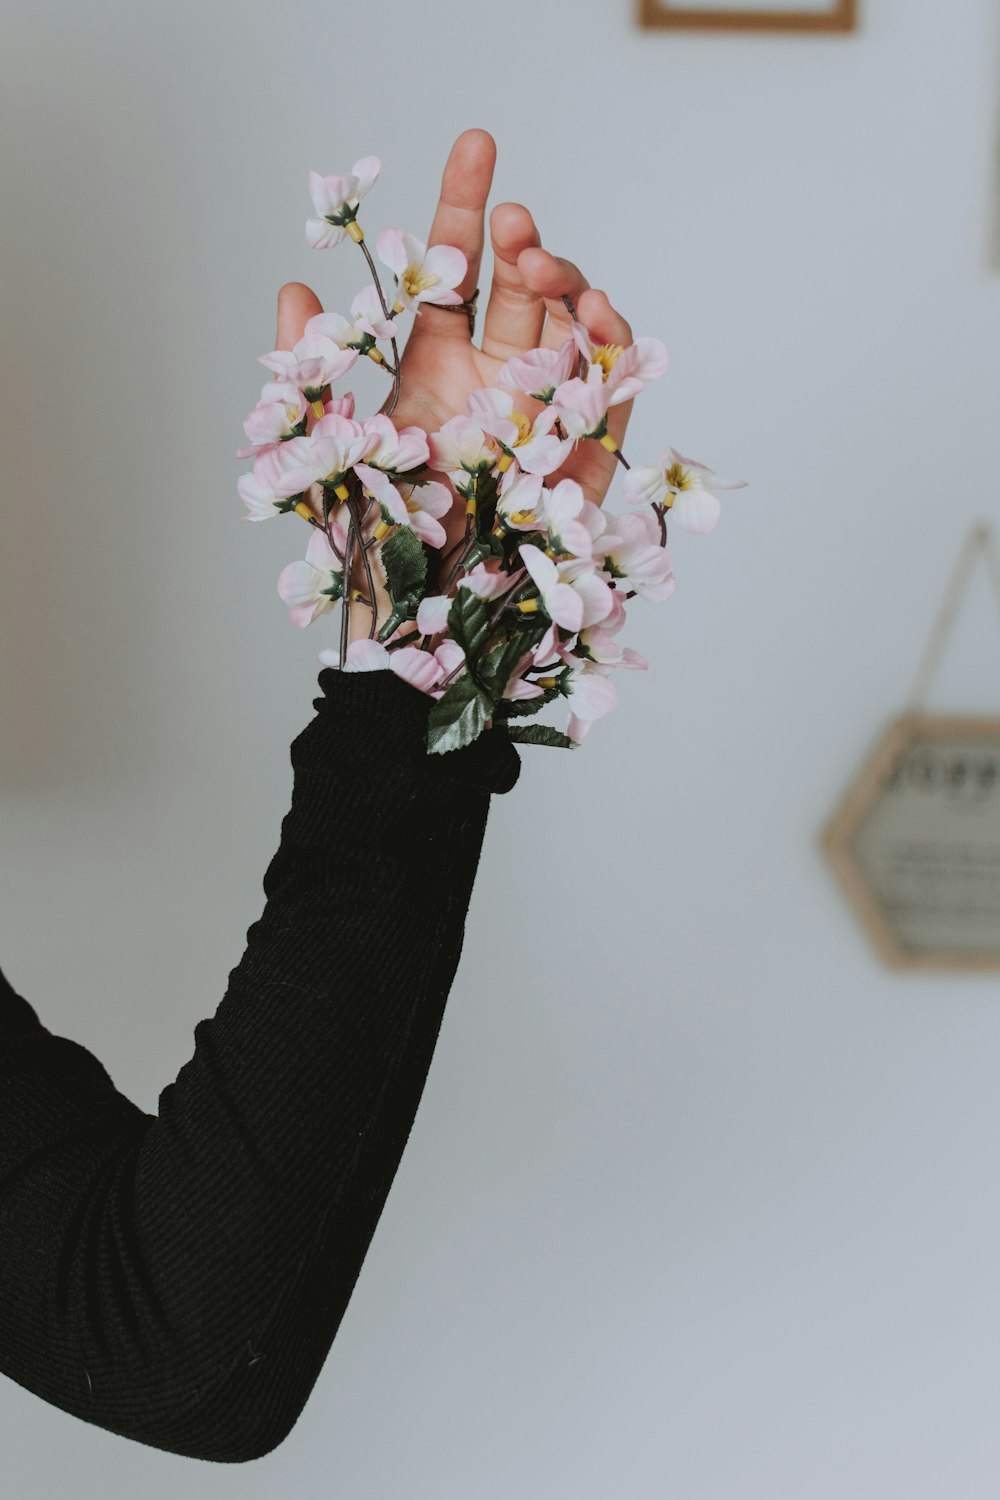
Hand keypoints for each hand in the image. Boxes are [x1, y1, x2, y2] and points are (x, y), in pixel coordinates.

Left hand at [275, 128, 637, 632]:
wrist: (415, 654)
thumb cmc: (371, 565)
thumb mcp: (324, 462)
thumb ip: (314, 378)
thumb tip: (292, 291)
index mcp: (434, 376)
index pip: (455, 277)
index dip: (464, 211)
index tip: (478, 143)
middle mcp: (494, 392)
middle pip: (527, 296)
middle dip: (527, 246)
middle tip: (515, 225)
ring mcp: (544, 431)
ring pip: (577, 338)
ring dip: (574, 292)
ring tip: (552, 272)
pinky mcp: (584, 479)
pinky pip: (610, 410)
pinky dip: (614, 365)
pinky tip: (602, 323)